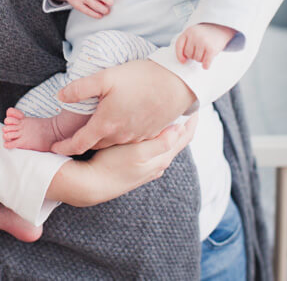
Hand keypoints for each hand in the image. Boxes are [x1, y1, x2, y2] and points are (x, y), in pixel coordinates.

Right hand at [47, 114, 197, 206]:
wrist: (91, 184)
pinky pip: (154, 148)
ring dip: (171, 129)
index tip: (195, 102)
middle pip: (178, 140)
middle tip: (185, 103)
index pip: (185, 136)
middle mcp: (158, 163)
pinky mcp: (137, 166)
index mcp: (162, 158)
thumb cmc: (113, 165)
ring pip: (166, 144)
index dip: (192, 120)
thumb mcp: (138, 153)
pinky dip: (158, 136)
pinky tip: (151, 129)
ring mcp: (148, 166)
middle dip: (183, 123)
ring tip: (171, 112)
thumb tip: (180, 129)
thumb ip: (161, 143)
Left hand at [51, 59, 195, 154]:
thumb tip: (60, 96)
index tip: (55, 147)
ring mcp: (137, 137)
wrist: (176, 83)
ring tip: (93, 132)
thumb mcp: (106, 77)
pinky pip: (129, 140)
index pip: (79, 143)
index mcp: (106, 124)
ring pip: (112, 143)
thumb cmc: (140, 77)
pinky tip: (118, 126)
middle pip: (95, 145)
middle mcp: (121, 136)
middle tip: (70, 138)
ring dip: (101, 140)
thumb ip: (80, 88)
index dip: (64, 146)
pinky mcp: (150, 133)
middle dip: (81, 144)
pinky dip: (118, 137)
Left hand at [175, 23, 236, 69]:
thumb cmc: (205, 34)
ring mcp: (203, 41)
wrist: (222, 30)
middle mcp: (195, 35)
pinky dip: (206, 65)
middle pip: (188, 54)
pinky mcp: (211, 48)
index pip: (179, 45)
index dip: (179, 55)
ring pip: (197, 59)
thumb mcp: (193, 33)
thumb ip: (186, 42)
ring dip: (201, 59)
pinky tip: (206, 64)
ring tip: (205, 53)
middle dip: (193, 55)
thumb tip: (183, 60)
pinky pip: (205, 63)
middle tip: (200, 51)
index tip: (183, 61)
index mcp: (189, 31)